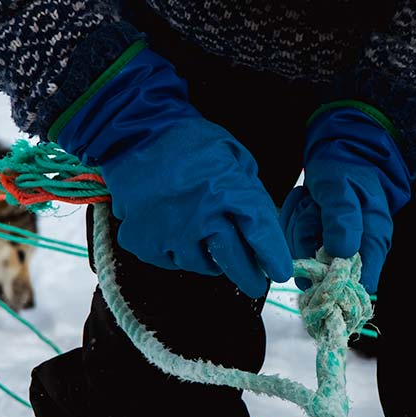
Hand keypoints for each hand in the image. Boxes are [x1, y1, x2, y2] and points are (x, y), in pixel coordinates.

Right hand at [52, 44, 291, 297]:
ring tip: (208, 241)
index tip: (281, 272)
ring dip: (211, 260)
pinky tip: (178, 233)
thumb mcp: (233, 156)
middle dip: (250, 276)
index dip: (274, 257)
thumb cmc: (190, 143)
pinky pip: (170, 261)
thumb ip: (249, 191)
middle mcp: (201, 216)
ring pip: (202, 265)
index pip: (261, 234)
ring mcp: (169, 232)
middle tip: (256, 283)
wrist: (134, 133)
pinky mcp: (143, 242)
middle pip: (235, 261)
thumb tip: (262, 229)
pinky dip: (178, 252)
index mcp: (228, 189)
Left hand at [279, 102, 410, 292]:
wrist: (339, 154)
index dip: (338, 279)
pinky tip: (304, 203)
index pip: (361, 283)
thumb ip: (342, 217)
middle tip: (313, 207)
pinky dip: (292, 221)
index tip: (319, 253)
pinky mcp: (316, 243)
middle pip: (321, 273)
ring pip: (302, 257)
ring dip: (298, 225)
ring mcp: (333, 249)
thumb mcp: (342, 187)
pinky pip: (293, 243)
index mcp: (372, 242)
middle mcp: (355, 251)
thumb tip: (341, 252)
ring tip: (310, 201)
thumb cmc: (346, 169)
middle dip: (307, 238)